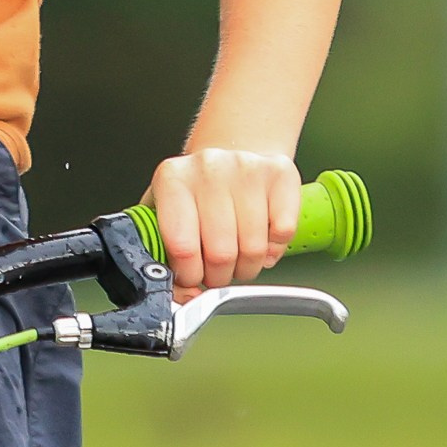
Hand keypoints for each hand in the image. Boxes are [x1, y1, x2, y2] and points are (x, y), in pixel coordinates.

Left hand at [143, 148, 301, 301]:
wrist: (232, 149)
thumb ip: (163, 256)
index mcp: (172, 179)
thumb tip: (184, 297)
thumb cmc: (198, 192)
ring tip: (238, 255)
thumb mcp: (166, 215)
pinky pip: (284, 232)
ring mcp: (246, 167)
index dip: (190, 275)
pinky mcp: (280, 173)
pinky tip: (261, 238)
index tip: (193, 277)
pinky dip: (274, 247)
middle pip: (221, 253)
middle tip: (216, 269)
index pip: (182, 247)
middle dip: (219, 275)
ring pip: (254, 248)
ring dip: (247, 266)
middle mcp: (208, 168)